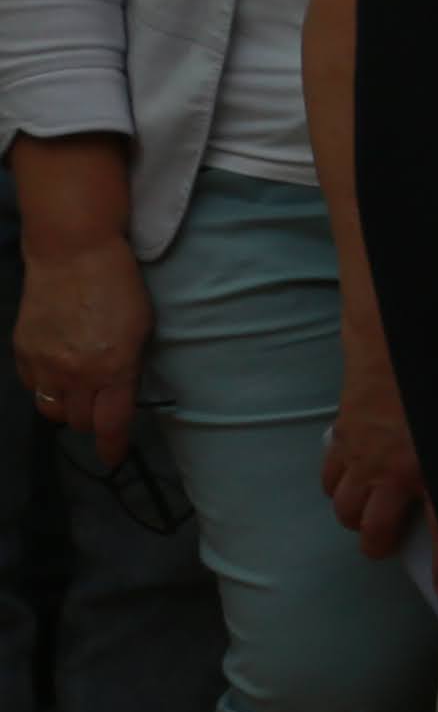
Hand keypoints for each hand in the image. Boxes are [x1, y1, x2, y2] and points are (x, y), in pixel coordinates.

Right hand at [11, 231, 148, 463]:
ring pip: (51, 410)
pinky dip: (45, 386)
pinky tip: (56, 371)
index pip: (110, 424)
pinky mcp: (23, 350)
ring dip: (66, 408)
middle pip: (79, 422)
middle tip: (101, 409)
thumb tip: (121, 393)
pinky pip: (32, 386)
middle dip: (92, 421)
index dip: (112, 447)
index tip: (113, 457)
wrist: (73, 254)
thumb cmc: (120, 287)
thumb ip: (129, 367)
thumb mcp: (140, 331)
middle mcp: (76, 373)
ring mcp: (45, 363)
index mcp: (112, 369)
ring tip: (78, 393)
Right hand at [321, 337, 424, 557]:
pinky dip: (335, 486)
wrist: (402, 334)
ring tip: (368, 516)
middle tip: (387, 546)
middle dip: (380, 546)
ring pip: (346, 508)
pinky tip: (347, 482)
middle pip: (375, 530)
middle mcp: (396, 472)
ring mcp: (364, 455)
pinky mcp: (344, 435)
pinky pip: (329, 476)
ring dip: (355, 518)